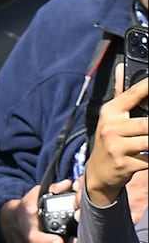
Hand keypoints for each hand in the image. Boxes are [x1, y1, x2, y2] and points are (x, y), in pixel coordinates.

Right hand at [0, 183, 77, 242]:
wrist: (11, 221)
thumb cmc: (28, 207)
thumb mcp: (36, 194)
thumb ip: (53, 188)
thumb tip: (68, 184)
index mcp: (24, 224)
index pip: (32, 238)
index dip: (46, 242)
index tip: (60, 241)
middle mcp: (22, 242)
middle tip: (77, 242)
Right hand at [83, 63, 148, 207]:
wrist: (98, 174)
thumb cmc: (110, 141)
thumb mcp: (111, 117)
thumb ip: (121, 93)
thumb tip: (121, 68)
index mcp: (110, 113)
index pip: (134, 93)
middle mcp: (110, 128)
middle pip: (147, 123)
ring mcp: (116, 148)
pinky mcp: (124, 164)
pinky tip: (147, 154)